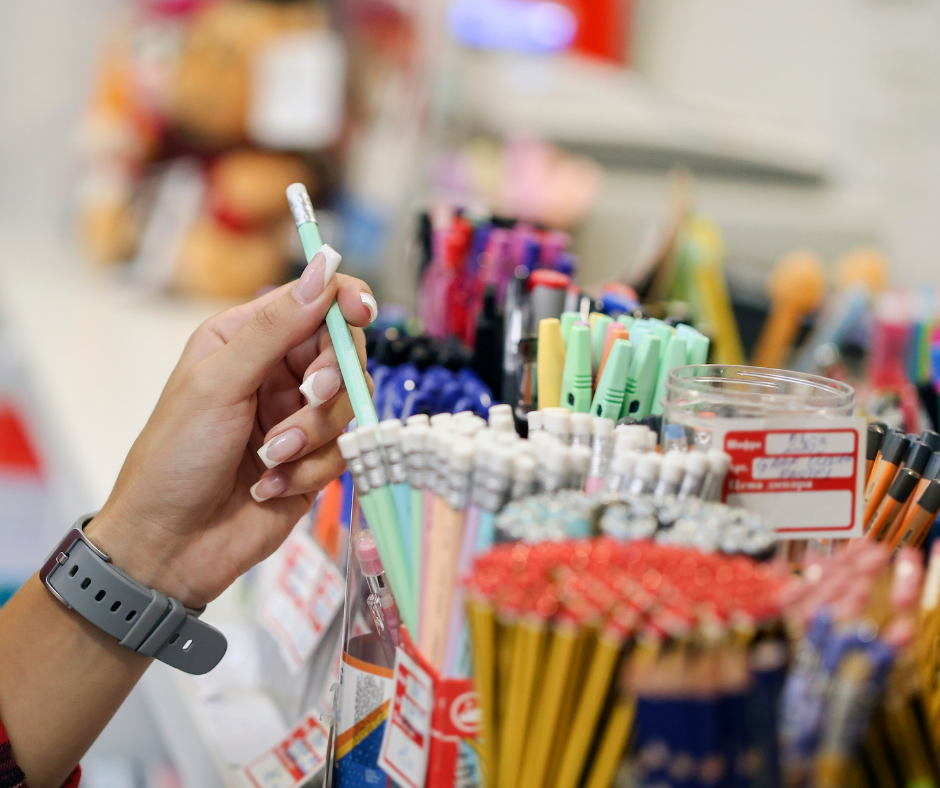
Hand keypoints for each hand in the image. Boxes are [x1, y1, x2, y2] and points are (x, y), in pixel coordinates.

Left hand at [85, 248, 376, 607]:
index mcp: (247, 339)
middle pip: (342, 354)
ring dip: (312, 435)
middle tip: (311, 397)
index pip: (312, 303)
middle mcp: (277, 374)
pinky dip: (308, 470)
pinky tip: (268, 486)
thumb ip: (276, 327)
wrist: (169, 545)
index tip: (361, 311)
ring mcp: (298, 418)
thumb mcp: (219, 383)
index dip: (343, 301)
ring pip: (348, 406)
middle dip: (332, 379)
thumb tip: (323, 268)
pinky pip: (342, 452)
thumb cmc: (175, 457)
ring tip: (269, 459)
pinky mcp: (313, 461)